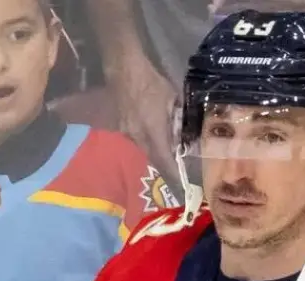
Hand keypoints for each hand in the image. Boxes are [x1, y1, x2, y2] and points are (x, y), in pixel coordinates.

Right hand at [112, 64, 177, 180]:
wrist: (124, 69)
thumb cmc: (152, 82)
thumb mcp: (172, 100)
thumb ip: (177, 120)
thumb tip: (182, 136)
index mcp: (152, 132)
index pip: (164, 160)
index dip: (172, 175)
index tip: (182, 187)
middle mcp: (138, 137)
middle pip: (153, 158)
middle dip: (165, 167)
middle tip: (176, 175)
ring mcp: (127, 132)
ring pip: (144, 149)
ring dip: (156, 153)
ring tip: (167, 156)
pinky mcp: (121, 127)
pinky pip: (136, 140)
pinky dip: (147, 142)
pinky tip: (152, 137)